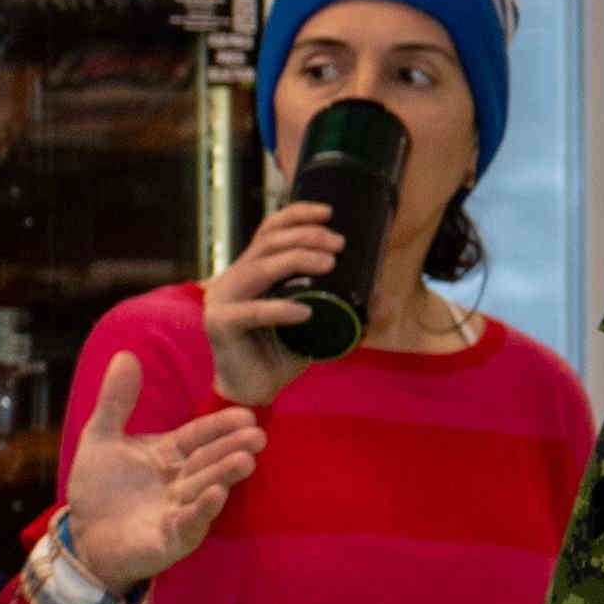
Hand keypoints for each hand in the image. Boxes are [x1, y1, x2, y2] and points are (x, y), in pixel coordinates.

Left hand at [57, 353, 264, 589]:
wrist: (82, 536)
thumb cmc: (99, 487)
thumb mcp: (101, 437)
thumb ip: (115, 401)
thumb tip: (126, 354)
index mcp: (169, 455)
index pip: (199, 436)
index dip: (220, 426)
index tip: (247, 415)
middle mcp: (181, 481)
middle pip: (208, 461)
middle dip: (232, 448)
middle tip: (258, 436)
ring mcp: (179, 511)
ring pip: (204, 490)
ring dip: (224, 476)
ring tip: (245, 461)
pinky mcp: (171, 539)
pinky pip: (189, 523)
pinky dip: (202, 510)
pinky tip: (216, 495)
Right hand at [203, 198, 349, 407]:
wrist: (256, 390)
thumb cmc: (283, 352)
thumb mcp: (319, 325)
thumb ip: (346, 311)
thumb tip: (384, 301)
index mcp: (252, 271)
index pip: (270, 231)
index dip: (297, 215)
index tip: (330, 212)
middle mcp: (234, 279)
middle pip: (267, 243)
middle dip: (306, 236)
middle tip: (339, 244)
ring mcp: (223, 300)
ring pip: (259, 269)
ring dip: (295, 261)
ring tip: (329, 264)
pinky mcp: (220, 325)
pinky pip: (252, 312)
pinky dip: (279, 310)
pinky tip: (304, 312)